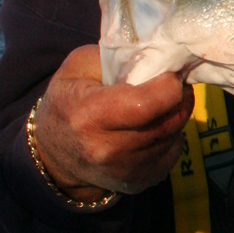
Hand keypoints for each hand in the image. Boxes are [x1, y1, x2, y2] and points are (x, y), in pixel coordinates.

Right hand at [31, 45, 193, 200]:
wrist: (55, 157)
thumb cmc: (69, 102)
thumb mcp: (79, 67)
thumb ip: (118, 54)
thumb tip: (160, 51)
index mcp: (90, 117)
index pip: (149, 103)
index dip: (168, 84)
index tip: (167, 74)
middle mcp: (109, 149)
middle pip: (171, 118)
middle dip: (178, 96)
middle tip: (169, 84)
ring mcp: (128, 170)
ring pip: (176, 132)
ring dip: (175, 114)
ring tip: (157, 104)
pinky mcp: (142, 181)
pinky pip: (174, 148)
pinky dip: (170, 133)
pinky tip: (151, 126)